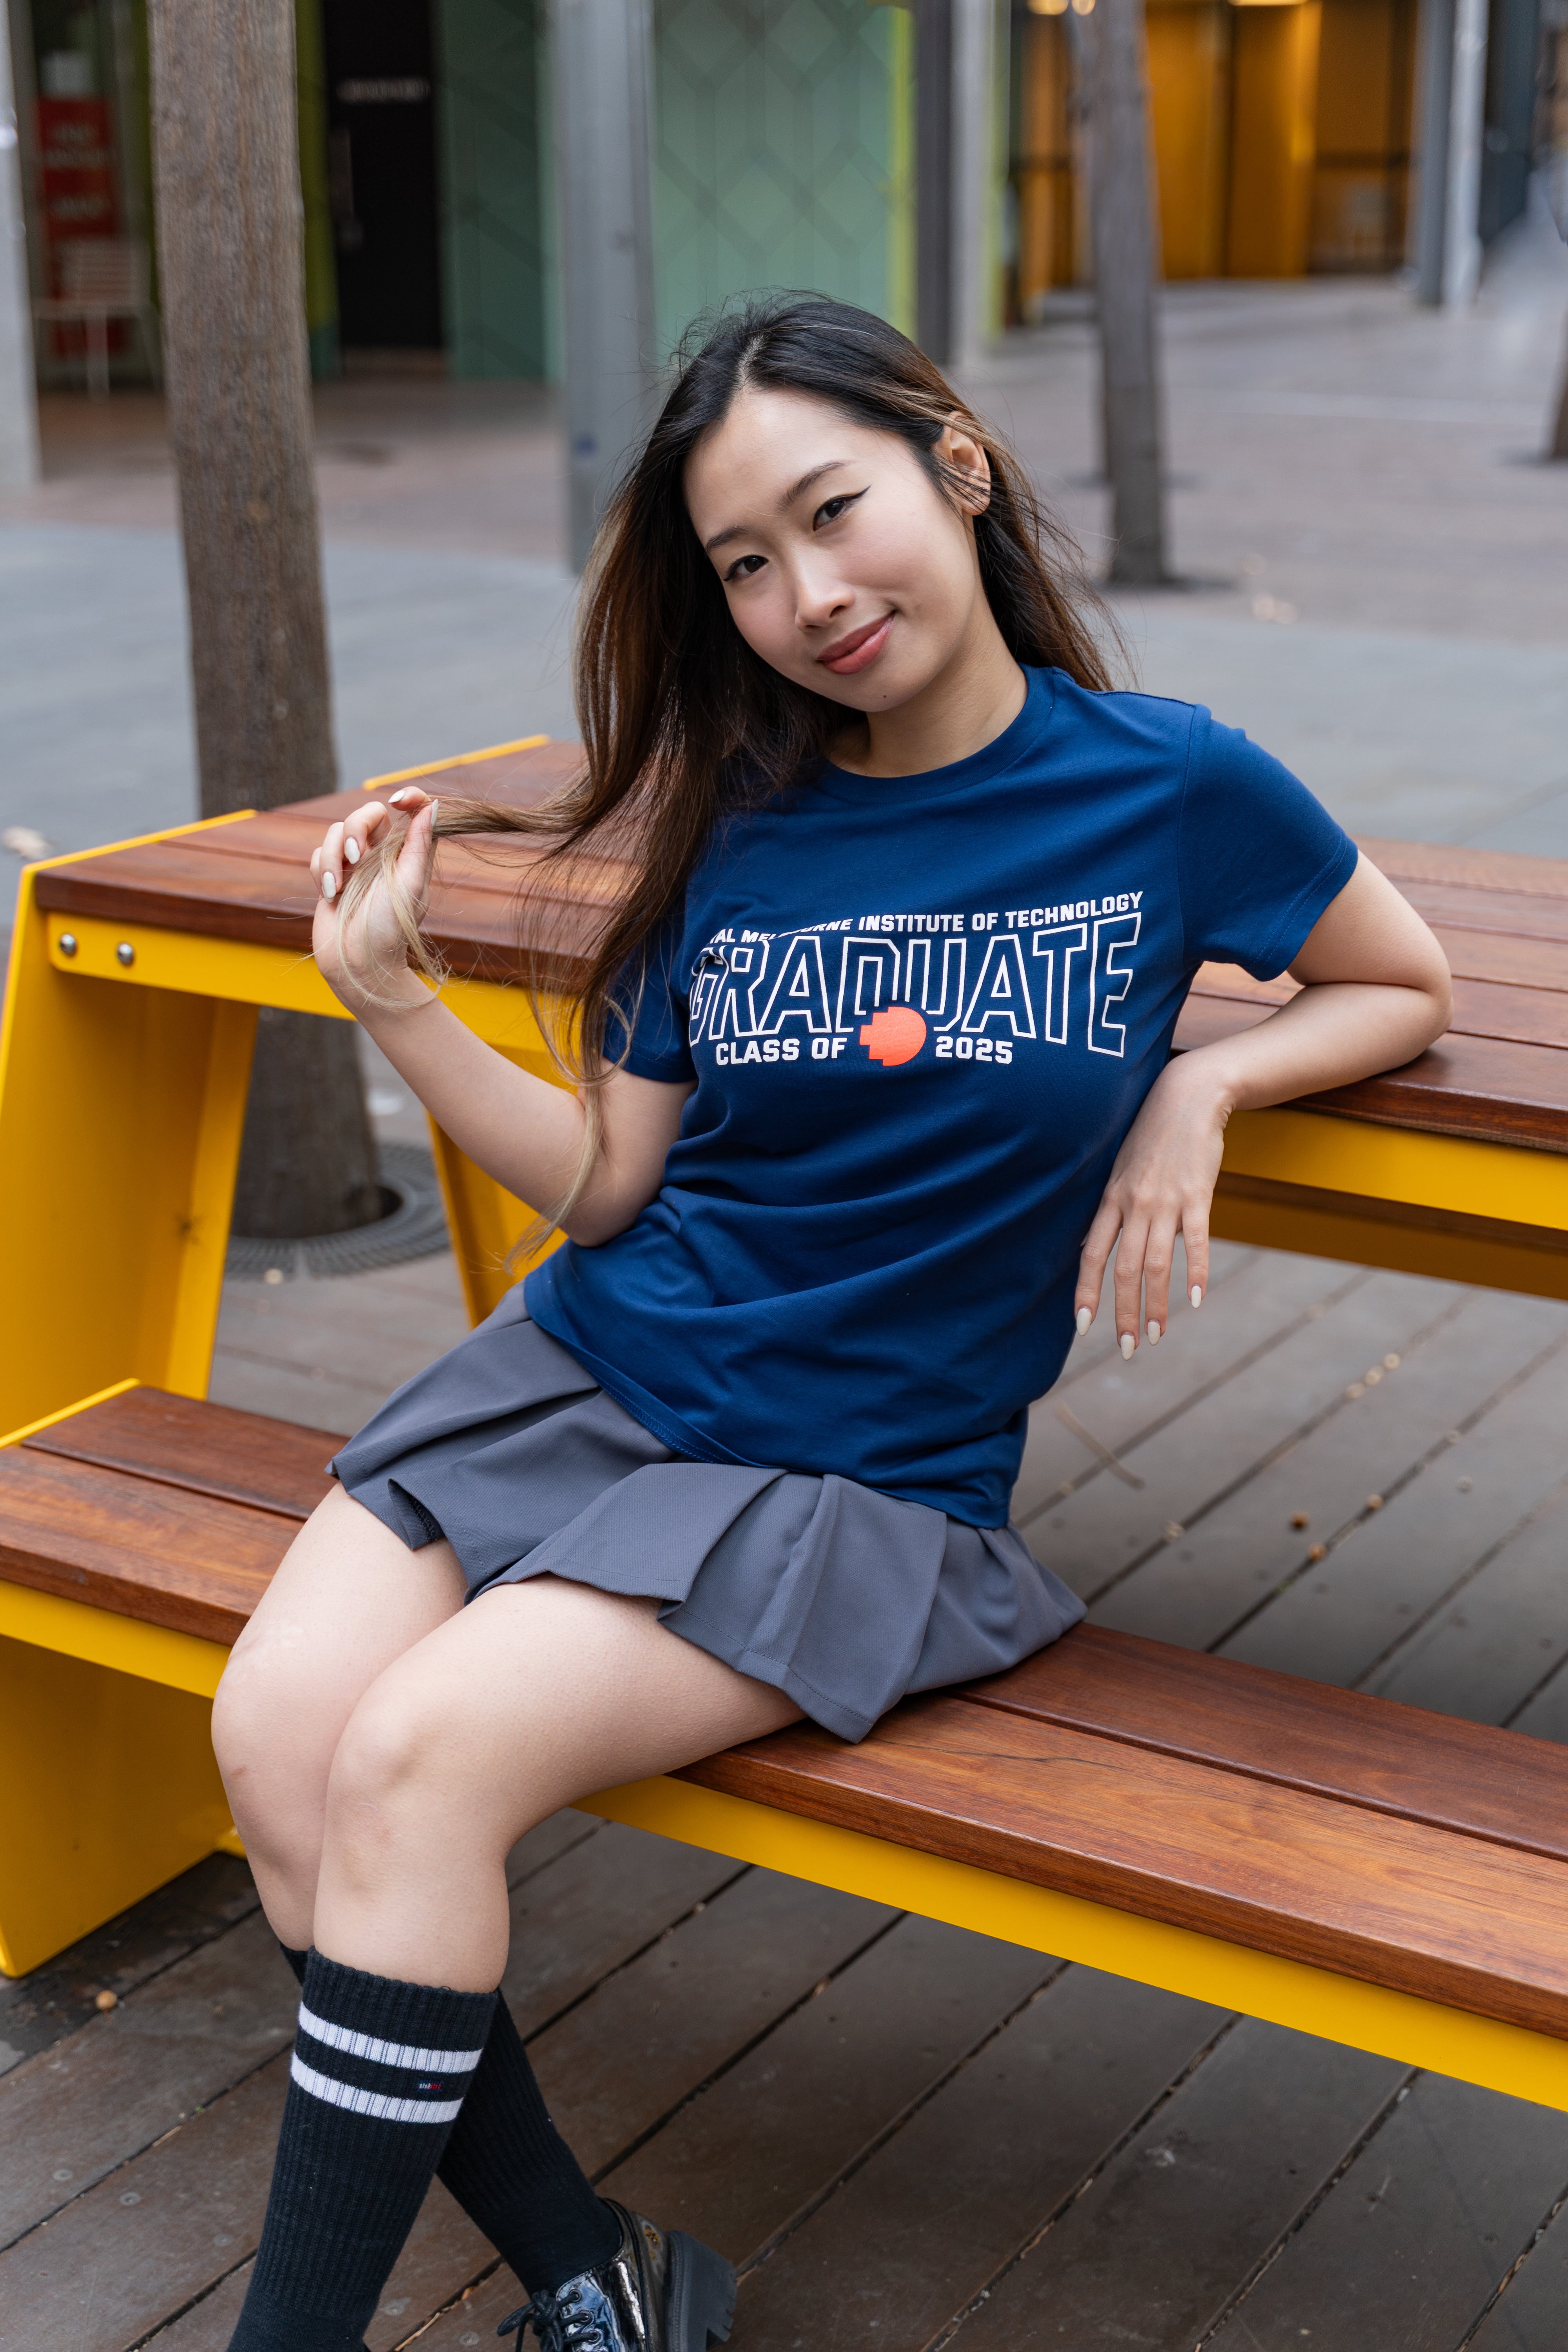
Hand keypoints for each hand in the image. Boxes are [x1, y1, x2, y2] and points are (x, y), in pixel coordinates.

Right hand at [310, 787, 438, 1012]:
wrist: (358, 962)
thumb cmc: (390, 929)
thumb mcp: (410, 884)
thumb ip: (419, 844)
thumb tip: (433, 805)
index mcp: (407, 855)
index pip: (411, 812)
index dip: (409, 797)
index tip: (399, 800)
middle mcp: (381, 856)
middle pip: (367, 814)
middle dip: (355, 827)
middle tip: (355, 856)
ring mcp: (354, 866)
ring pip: (336, 831)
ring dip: (332, 856)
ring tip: (337, 887)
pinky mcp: (331, 877)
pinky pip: (318, 854)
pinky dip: (321, 870)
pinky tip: (330, 895)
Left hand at [1074, 1057, 1225, 1356]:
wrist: (1188, 1095)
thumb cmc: (1151, 1134)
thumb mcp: (1118, 1168)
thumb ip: (1108, 1208)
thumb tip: (1088, 1244)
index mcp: (1110, 1199)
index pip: (1090, 1255)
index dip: (1085, 1292)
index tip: (1083, 1327)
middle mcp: (1133, 1203)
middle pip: (1123, 1269)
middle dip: (1122, 1313)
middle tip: (1126, 1350)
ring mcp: (1165, 1200)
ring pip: (1155, 1264)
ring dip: (1155, 1305)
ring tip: (1155, 1338)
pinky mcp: (1197, 1194)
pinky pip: (1195, 1241)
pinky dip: (1195, 1272)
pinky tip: (1195, 1300)